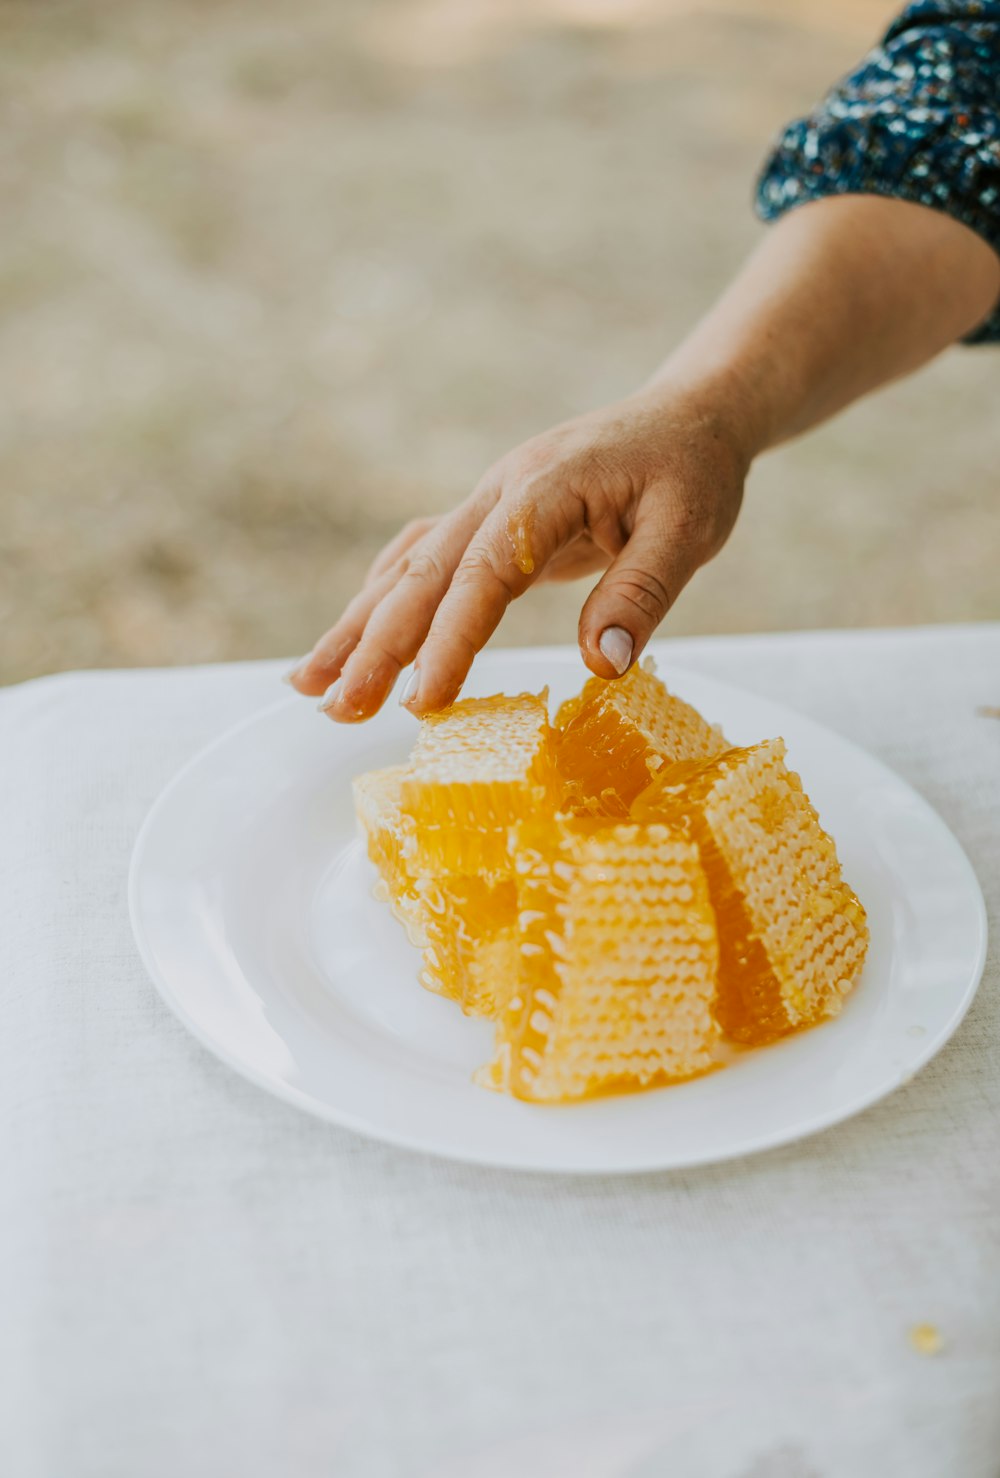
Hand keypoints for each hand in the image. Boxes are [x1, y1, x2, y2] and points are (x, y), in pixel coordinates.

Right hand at [286, 386, 748, 719]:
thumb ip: (644, 592)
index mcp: (546, 487)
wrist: (686, 417)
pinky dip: (382, 600)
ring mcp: (487, 503)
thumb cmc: (692, 472)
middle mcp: (501, 491)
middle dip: (375, 644)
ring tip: (309, 685)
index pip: (485, 571)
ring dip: (358, 626)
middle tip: (339, 708)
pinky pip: (423, 558)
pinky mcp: (489, 521)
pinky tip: (354, 637)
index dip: (450, 639)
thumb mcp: (690, 529)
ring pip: (408, 565)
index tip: (423, 702)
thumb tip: (601, 666)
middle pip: (423, 571)